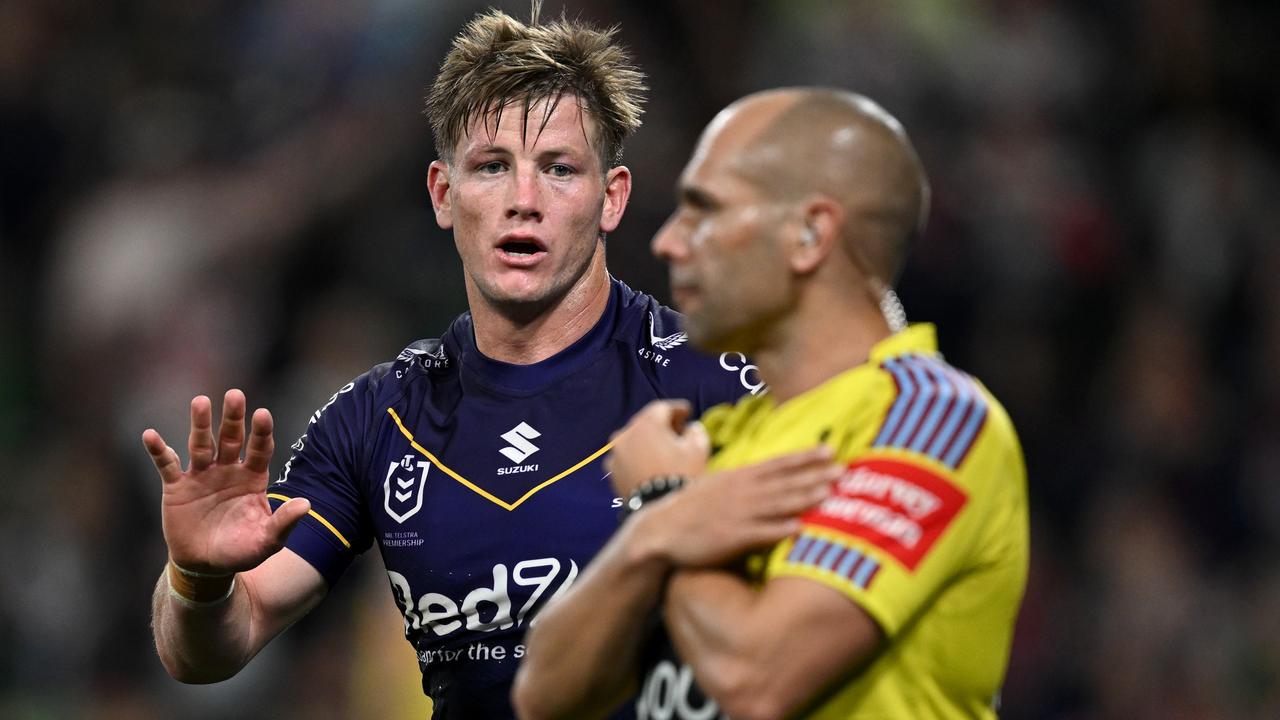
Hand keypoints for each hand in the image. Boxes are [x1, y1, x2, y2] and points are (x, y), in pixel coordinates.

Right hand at [143, 389, 309, 574]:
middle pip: (231, 438)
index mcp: (253, 477)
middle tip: (235, 394)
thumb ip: (284, 522)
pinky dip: (158, 450)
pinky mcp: (176, 486)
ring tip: (201, 401)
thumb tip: (306, 505)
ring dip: (200, 424)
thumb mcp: (267, 541)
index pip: (259, 449)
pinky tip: (150, 435)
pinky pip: (167, 464)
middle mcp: (228, 469)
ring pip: (201, 444)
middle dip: (233, 417)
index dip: (261, 432)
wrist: (206, 565)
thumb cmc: (241, 550)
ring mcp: (202, 475)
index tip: (263, 414)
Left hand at [606, 400, 709, 496]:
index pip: (662, 408)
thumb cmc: (682, 475)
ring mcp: (615, 453)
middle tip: (677, 430)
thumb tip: (690, 428)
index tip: (688, 412)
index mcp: (646, 424)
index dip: (677, 409)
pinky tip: (649, 463)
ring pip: (633, 439)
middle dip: (661, 424)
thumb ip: (695, 432)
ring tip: (663, 448)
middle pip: (645, 422)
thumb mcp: (698, 449)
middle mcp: (625, 434)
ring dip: (647, 440)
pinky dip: (637, 456)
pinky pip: (626, 456)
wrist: (660, 513)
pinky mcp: (611, 472)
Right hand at [634, 447, 841, 568]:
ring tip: (830, 493)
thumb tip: (767, 478)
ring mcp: (738, 514)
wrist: (659, 530)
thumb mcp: (717, 486)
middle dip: (816, 475)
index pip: (779, 464)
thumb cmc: (690, 509)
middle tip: (845, 470)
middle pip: (786, 482)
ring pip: (778, 504)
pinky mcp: (731, 538)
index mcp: (740, 477)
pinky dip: (780, 529)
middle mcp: (742, 492)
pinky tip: (799, 527)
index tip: (831, 450)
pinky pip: (760, 533)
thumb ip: (744, 482)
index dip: (806, 457)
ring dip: (805, 498)